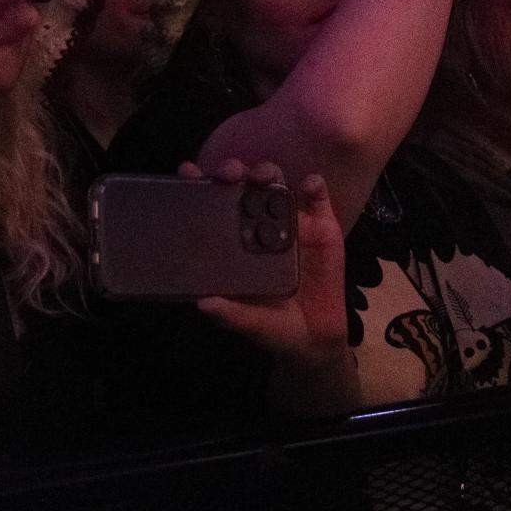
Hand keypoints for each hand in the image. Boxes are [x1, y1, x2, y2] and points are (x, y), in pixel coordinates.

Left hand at [186, 161, 348, 371]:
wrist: (316, 339)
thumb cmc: (273, 327)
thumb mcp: (249, 323)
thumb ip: (230, 314)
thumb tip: (203, 304)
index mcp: (235, 242)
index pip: (212, 206)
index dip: (199, 185)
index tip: (187, 172)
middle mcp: (260, 225)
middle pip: (244, 186)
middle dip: (234, 171)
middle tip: (229, 173)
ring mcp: (292, 222)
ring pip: (278, 184)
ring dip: (268, 172)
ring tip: (263, 176)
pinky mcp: (322, 227)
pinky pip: (319, 198)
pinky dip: (315, 186)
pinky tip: (309, 185)